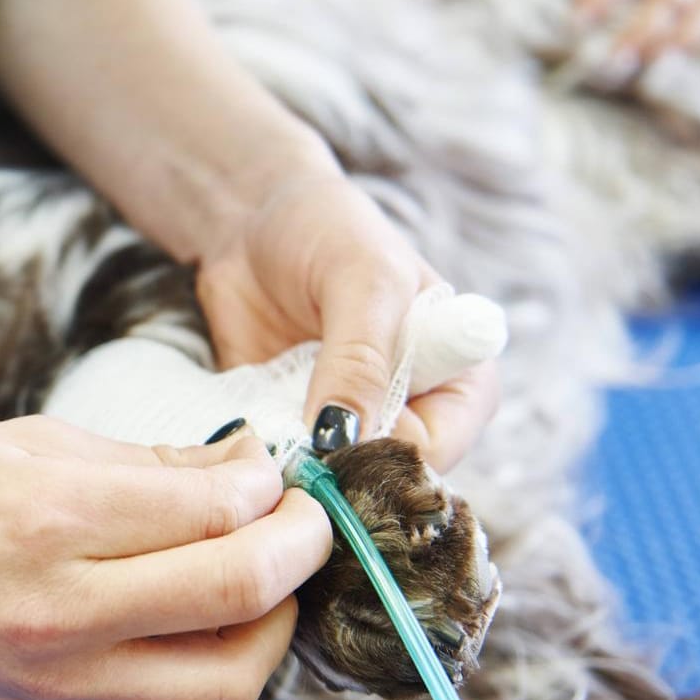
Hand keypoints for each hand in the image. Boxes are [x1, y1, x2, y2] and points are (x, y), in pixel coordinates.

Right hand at [0, 417, 332, 699]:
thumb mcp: (32, 443)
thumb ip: (149, 462)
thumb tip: (246, 469)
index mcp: (52, 518)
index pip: (216, 509)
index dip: (272, 484)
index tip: (276, 465)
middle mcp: (65, 608)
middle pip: (240, 590)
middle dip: (303, 546)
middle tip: (309, 515)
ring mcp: (64, 674)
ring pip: (230, 675)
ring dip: (278, 620)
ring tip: (273, 573)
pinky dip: (227, 661)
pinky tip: (223, 615)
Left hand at [192, 173, 499, 469]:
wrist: (251, 219)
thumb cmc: (329, 232)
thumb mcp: (362, 282)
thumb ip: (361, 359)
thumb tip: (347, 439)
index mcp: (460, 382)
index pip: (437, 452)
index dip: (386, 457)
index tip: (331, 444)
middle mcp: (412, 415)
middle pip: (384, 479)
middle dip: (334, 469)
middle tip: (287, 441)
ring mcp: (350, 428)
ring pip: (329, 481)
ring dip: (291, 467)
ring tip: (260, 431)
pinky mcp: (295, 431)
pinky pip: (281, 465)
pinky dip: (259, 457)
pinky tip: (239, 435)